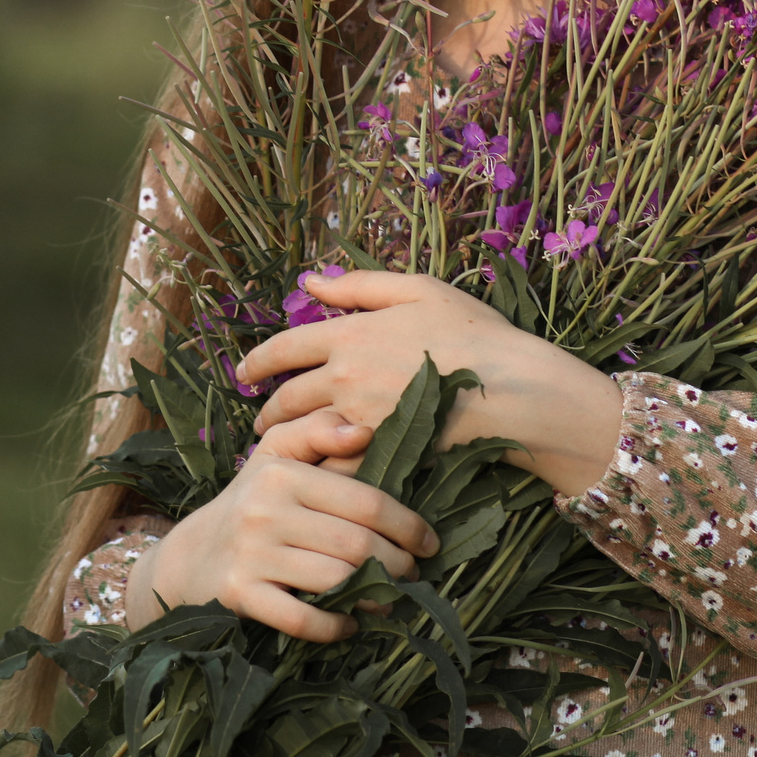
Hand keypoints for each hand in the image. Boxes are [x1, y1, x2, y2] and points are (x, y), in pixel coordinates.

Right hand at [126, 447, 437, 640]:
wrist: (187, 558)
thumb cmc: (248, 505)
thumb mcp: (274, 458)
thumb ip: (317, 432)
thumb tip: (366, 428)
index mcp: (282, 473)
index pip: (364, 500)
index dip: (407, 525)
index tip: (429, 543)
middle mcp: (264, 509)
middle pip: (356, 543)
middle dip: (398, 564)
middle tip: (413, 576)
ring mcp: (250, 554)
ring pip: (335, 579)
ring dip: (374, 596)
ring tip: (390, 599)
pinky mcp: (238, 594)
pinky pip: (300, 617)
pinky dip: (333, 626)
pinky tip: (348, 625)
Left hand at [235, 269, 624, 499]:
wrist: (513, 387)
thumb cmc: (473, 331)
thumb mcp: (417, 289)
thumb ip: (358, 285)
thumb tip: (309, 279)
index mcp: (348, 334)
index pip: (283, 349)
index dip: (257, 362)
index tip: (243, 373)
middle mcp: (344, 377)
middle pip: (286, 399)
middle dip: (267, 411)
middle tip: (259, 422)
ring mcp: (360, 419)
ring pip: (304, 436)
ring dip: (285, 444)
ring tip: (280, 451)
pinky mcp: (381, 454)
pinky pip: (336, 467)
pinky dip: (320, 471)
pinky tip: (316, 477)